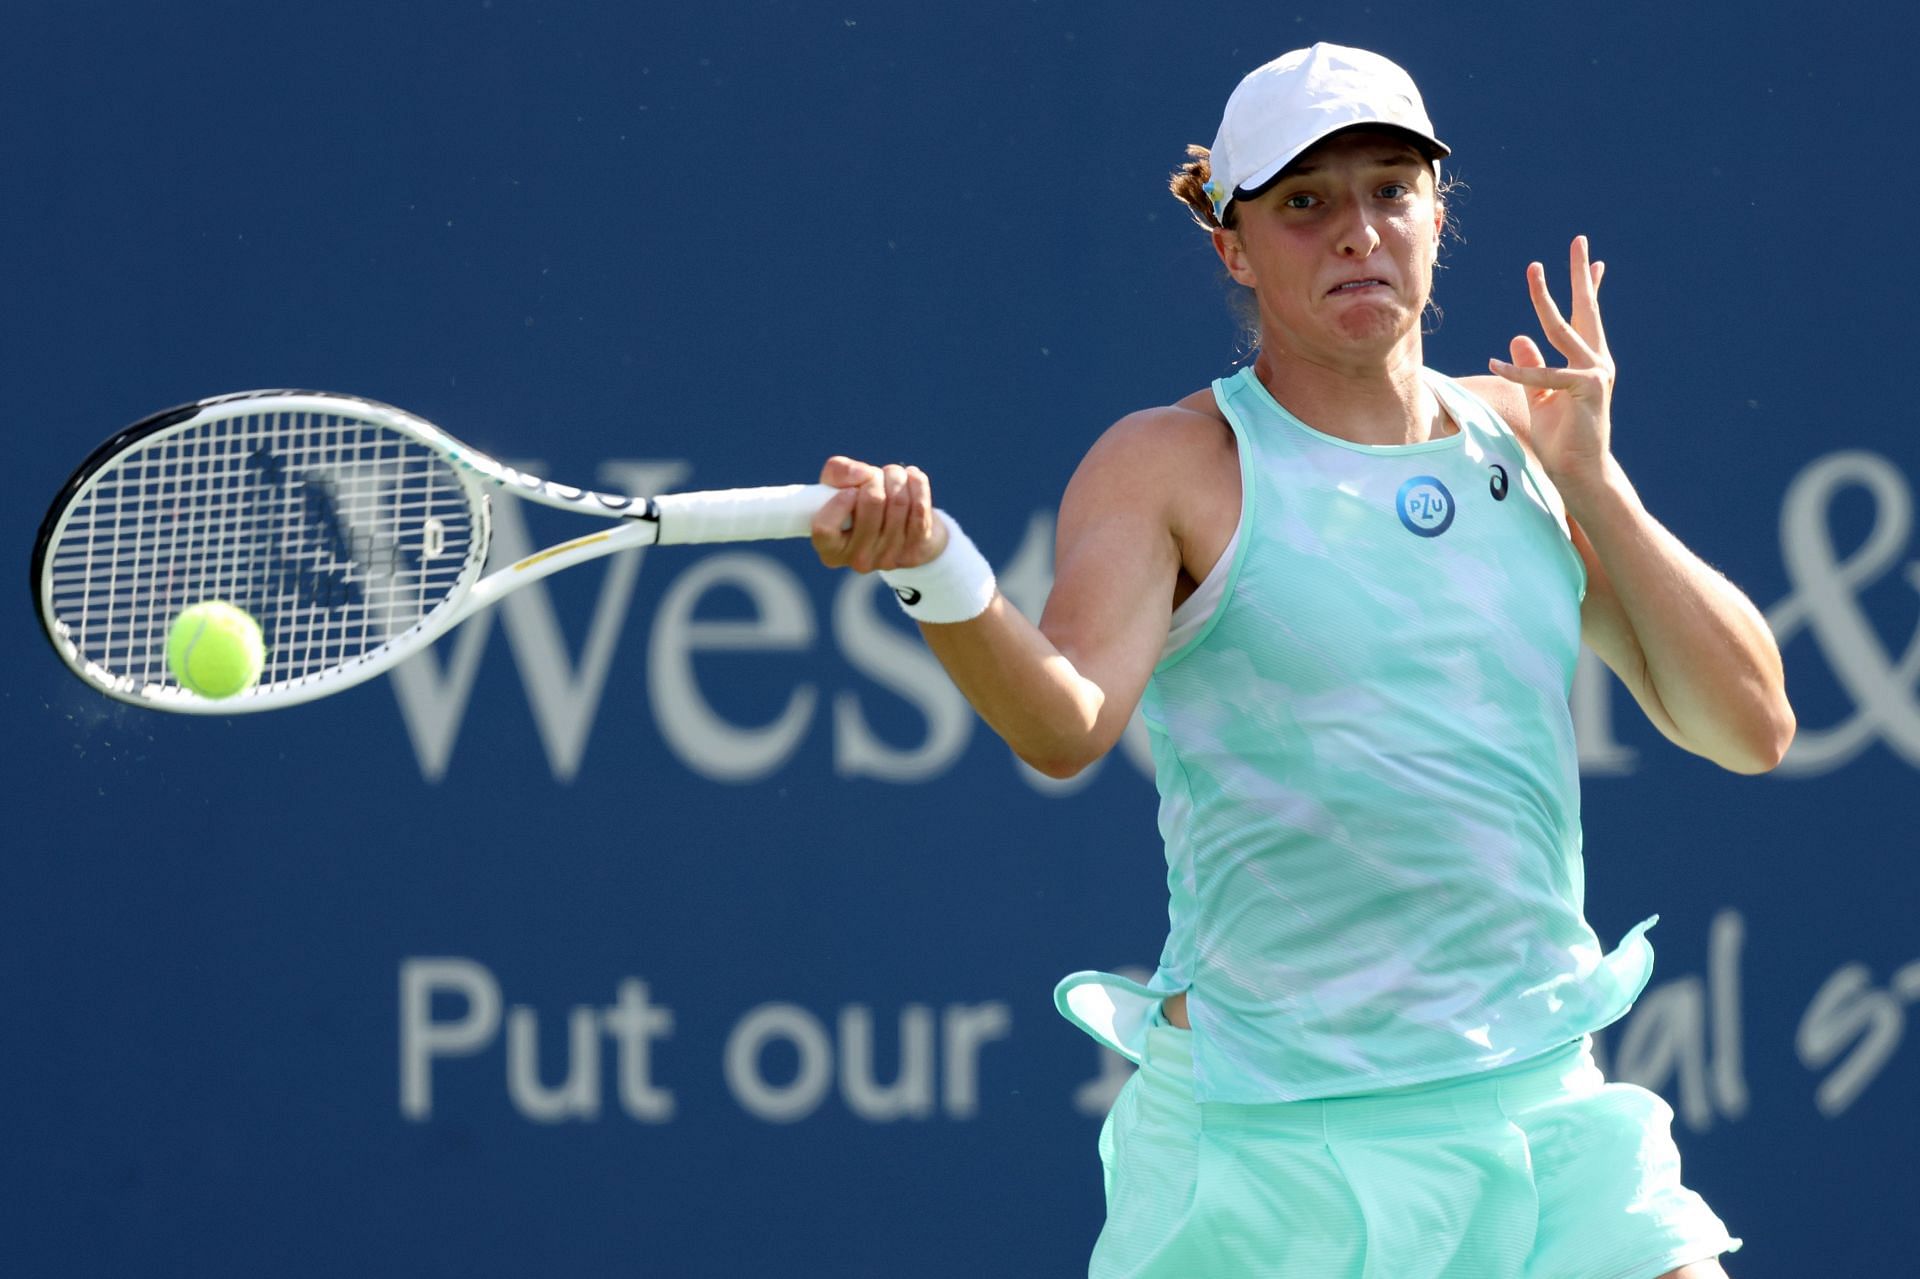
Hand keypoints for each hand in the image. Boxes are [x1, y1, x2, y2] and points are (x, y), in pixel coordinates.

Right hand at [810, 455, 947, 572]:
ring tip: (894, 475)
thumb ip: (839, 472)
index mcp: (831, 549)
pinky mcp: (914, 552)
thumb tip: (863, 474)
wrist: (900, 525)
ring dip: (896, 477)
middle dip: (875, 478)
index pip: (825, 529)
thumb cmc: (859, 502)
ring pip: (898, 502)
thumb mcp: (837, 485)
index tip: (850, 490)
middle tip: (874, 476)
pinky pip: (919, 509)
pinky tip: (912, 477)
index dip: (838, 503)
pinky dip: (917, 485)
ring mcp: (887, 559)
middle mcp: (857, 560)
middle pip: (872, 502)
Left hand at [1489, 235, 1614, 497]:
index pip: (1587, 319)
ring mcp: (1595, 373)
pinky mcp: (1585, 390)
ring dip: (1545, 299)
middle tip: (1578, 241)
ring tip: (1534, 270)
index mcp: (1588, 362)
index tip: (1594, 260)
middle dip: (1580, 275)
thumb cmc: (1562, 437)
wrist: (1580, 471)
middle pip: (1585, 310)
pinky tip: (1496, 362)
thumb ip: (1531, 368)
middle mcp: (1597, 362)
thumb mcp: (1539, 396)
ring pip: (1562, 330)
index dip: (1589, 288)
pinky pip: (1544, 375)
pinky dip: (1519, 370)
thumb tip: (1517, 338)